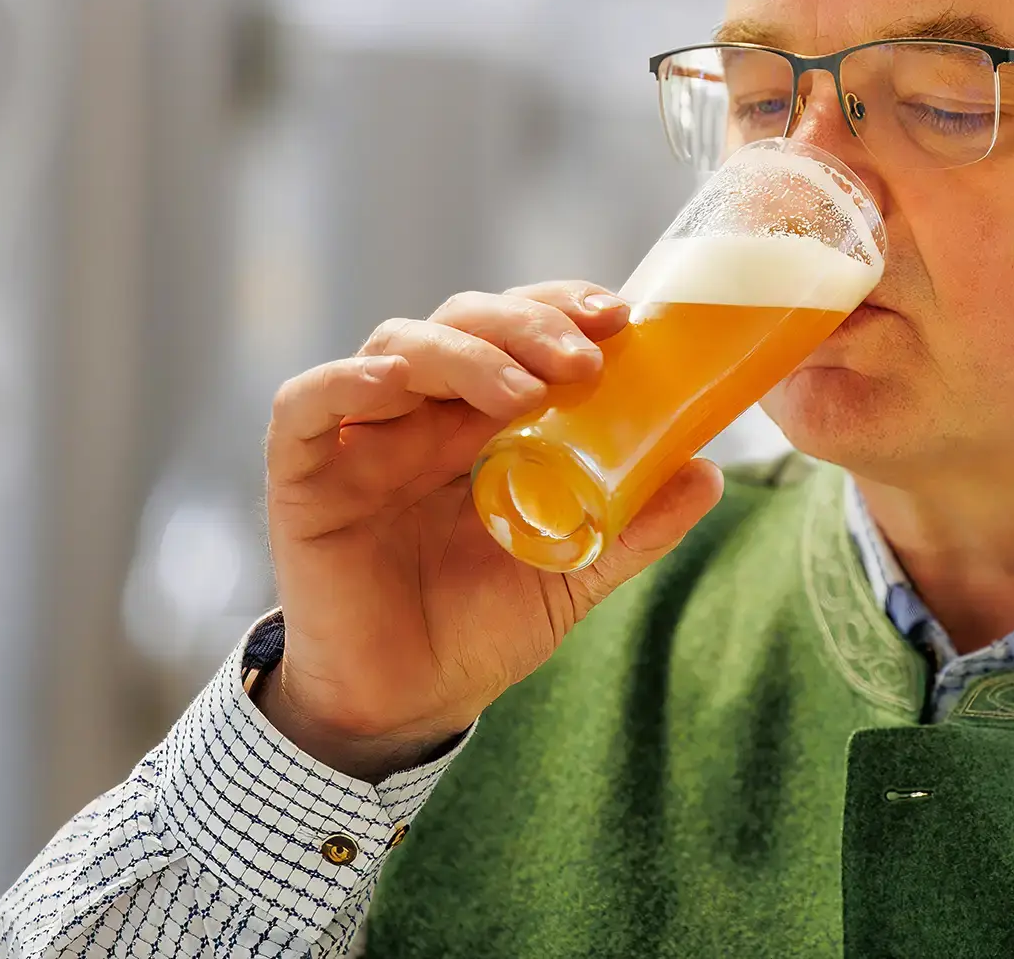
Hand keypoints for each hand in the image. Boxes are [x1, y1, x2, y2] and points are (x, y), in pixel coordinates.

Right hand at [257, 282, 723, 781]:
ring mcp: (362, 437)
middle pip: (464, 320)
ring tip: (522, 392)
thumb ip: (636, 524)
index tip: (620, 318)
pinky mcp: (302, 476)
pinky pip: (303, 405)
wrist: (406, 707)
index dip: (561, 305)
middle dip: (526, 323)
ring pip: (397, 345)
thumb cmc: (481, 628)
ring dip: (464, 352)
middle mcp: (422, 411)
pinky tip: (392, 386)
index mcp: (482, 418)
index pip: (518, 327)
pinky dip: (344, 381)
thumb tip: (711, 472)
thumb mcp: (574, 572)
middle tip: (582, 360)